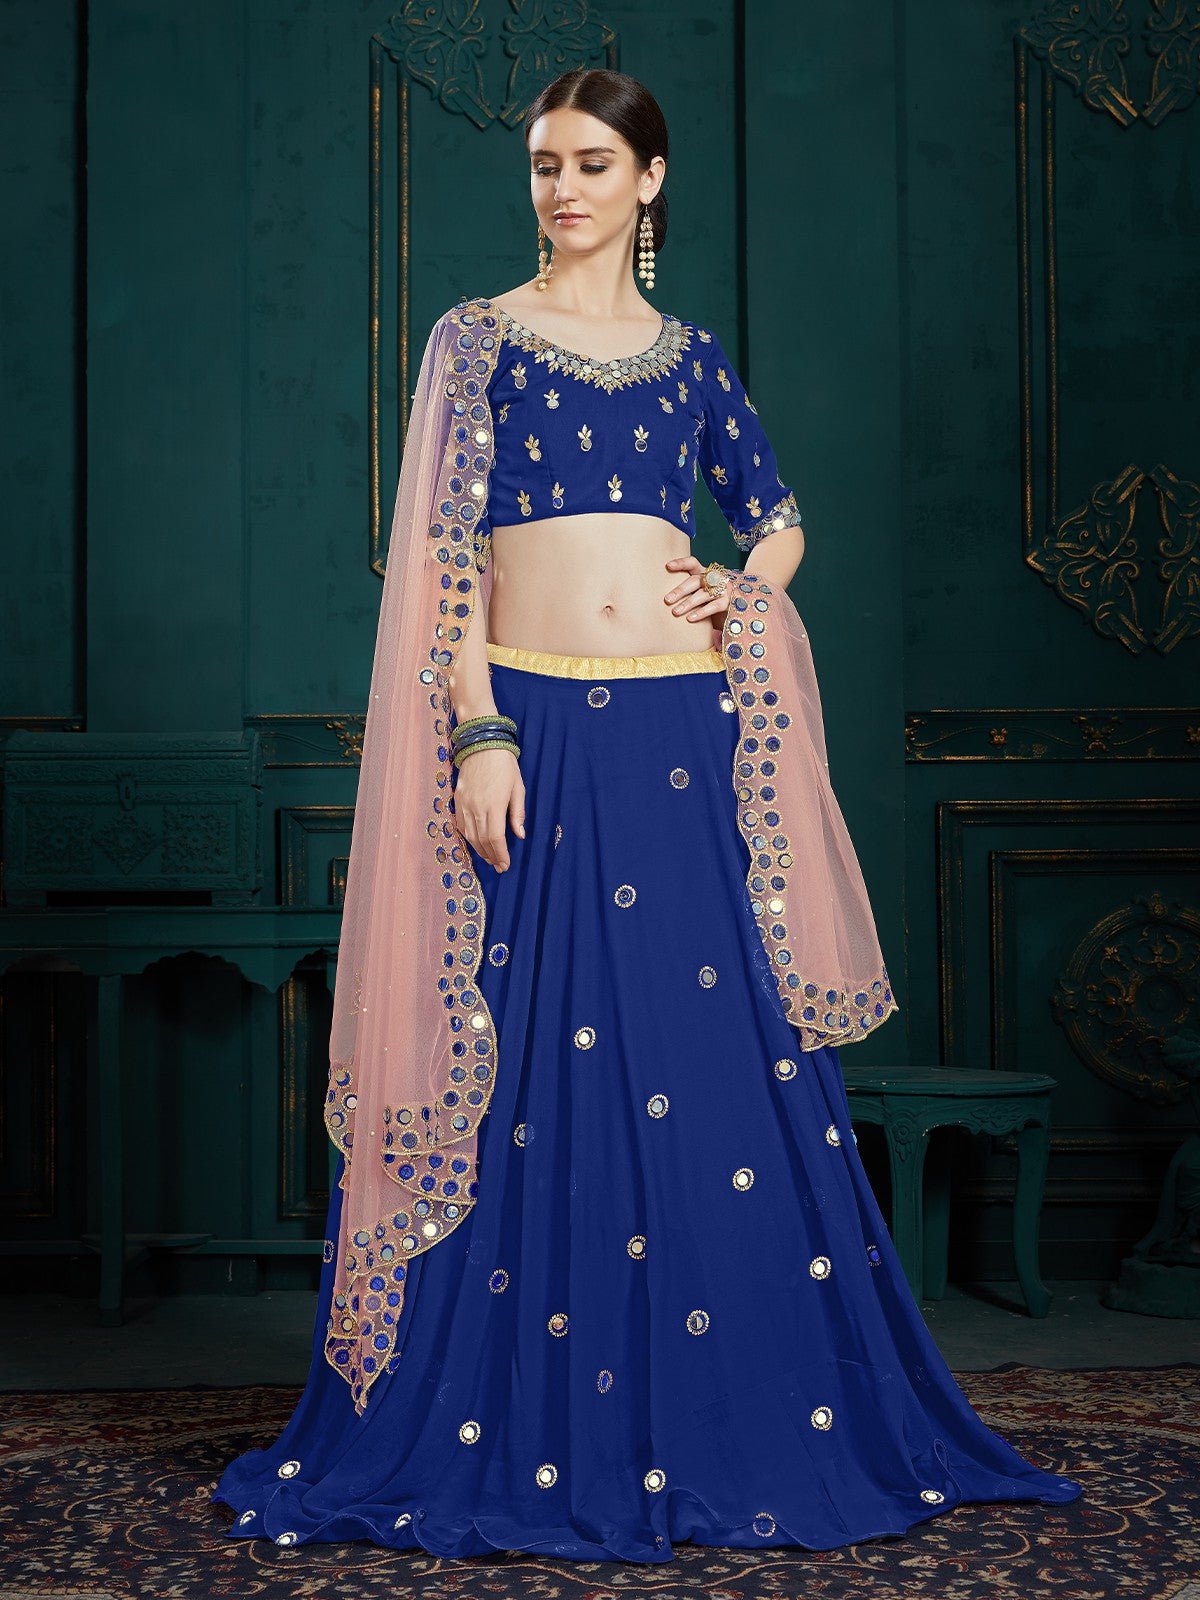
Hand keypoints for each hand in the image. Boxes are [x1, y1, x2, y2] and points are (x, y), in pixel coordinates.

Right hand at [453, 747, 525, 871]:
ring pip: (470, 835)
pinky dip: (468, 837)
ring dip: (479, 850)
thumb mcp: (518, 788)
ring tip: (489, 858)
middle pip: (482, 840)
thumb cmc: (504, 765)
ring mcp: (465, 804)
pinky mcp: (457, 800)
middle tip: (498, 866)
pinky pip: (461, 825)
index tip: (505, 865)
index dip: (501, 855)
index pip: (496, 838)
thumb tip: (520, 835)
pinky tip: (475, 843)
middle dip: (491, 856)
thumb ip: (517, 813)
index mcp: (494, 805)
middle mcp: (477, 807)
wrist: (482, 745)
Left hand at [664, 554, 732, 635]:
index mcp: (705, 573)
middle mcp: (714, 578)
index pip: (693, 563)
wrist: (736, 612)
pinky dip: (701, 612)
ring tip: (675, 612)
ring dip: (688, 603)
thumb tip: (665, 597)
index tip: (668, 566)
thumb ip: (688, 590)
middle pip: (695, 581)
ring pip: (703, 594)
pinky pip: (713, 606)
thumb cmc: (710, 602)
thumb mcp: (699, 592)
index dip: (681, 563)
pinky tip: (689, 619)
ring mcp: (723, 589)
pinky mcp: (729, 602)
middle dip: (680, 590)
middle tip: (667, 600)